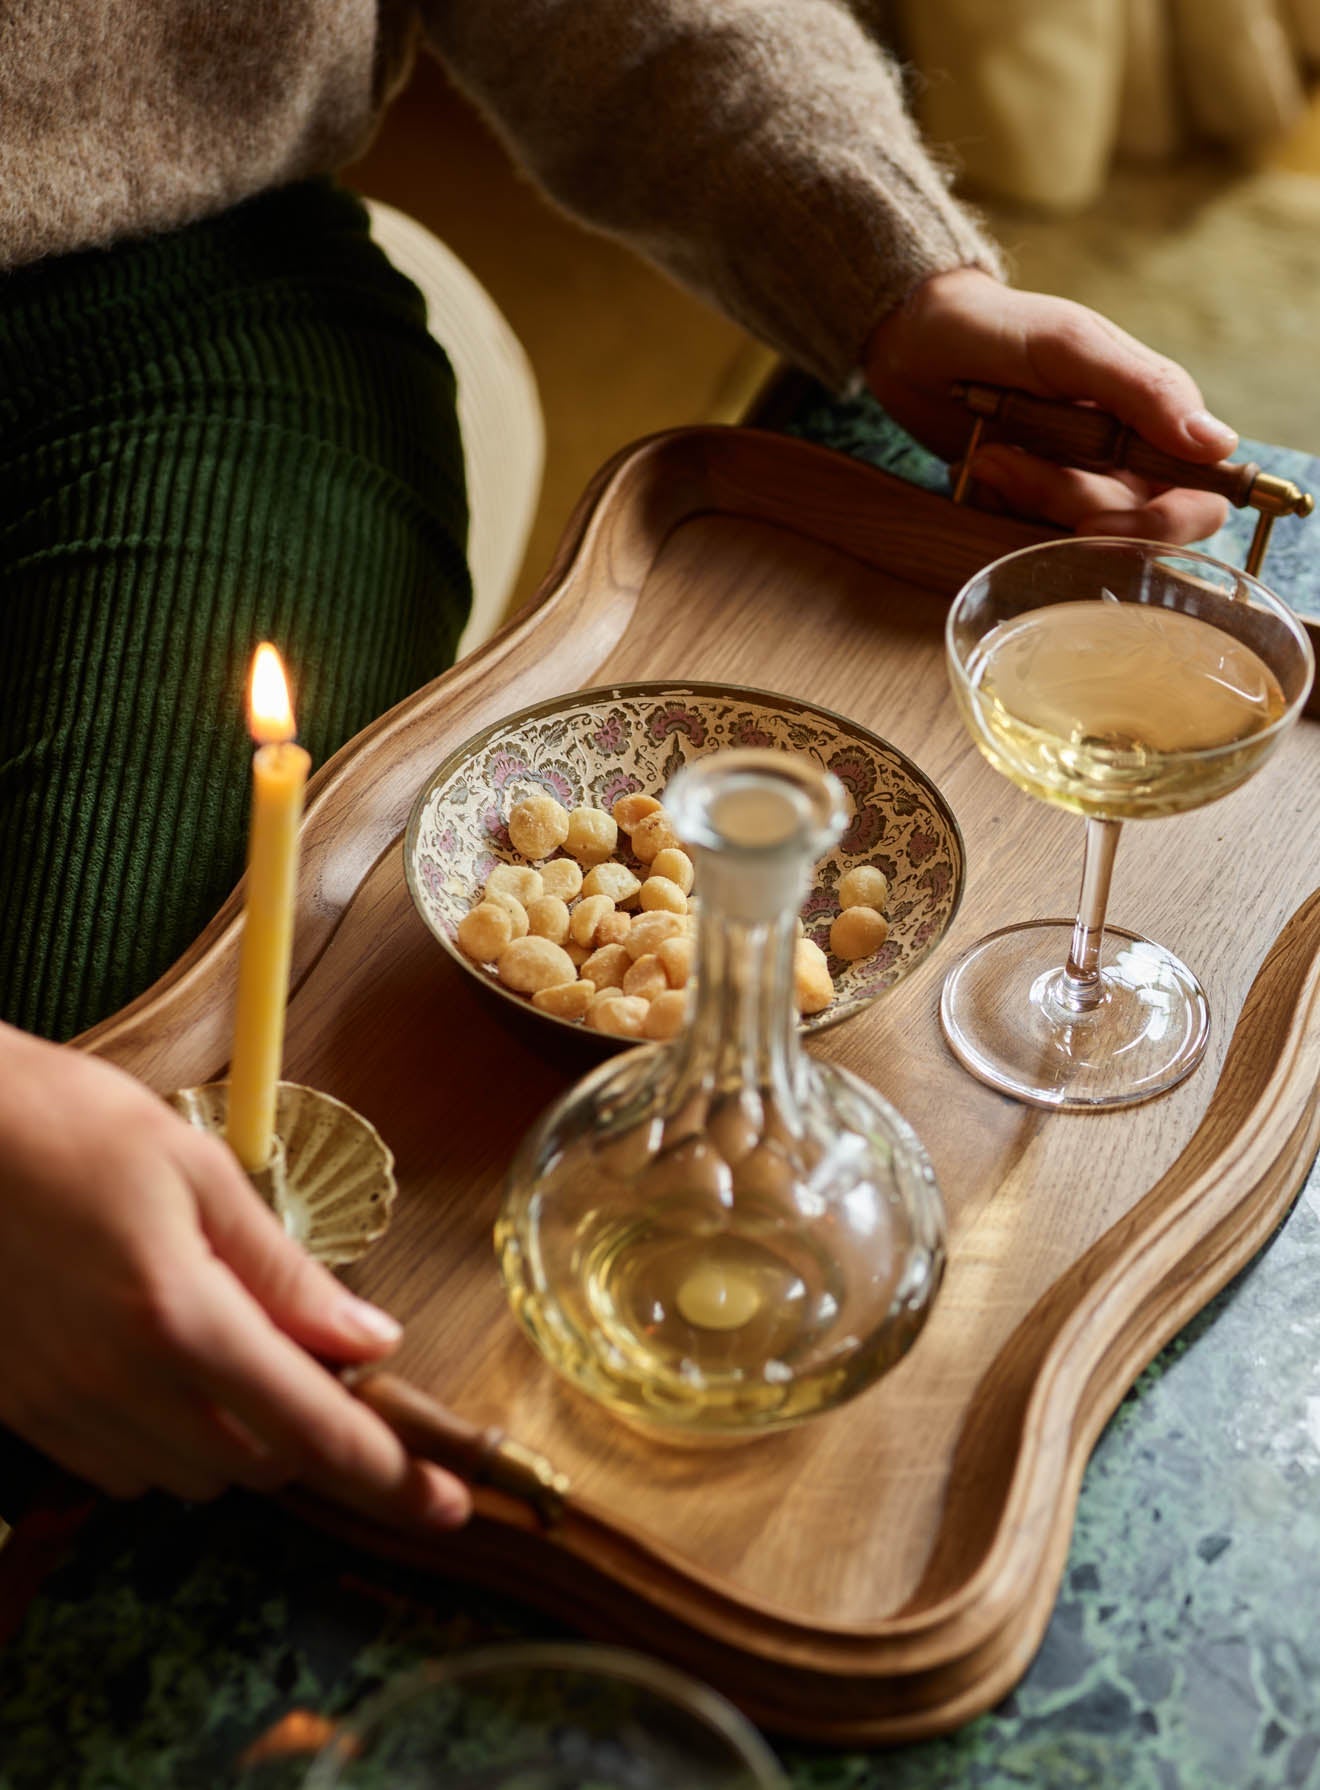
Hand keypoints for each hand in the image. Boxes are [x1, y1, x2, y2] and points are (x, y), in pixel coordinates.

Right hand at [0, 1023, 469, 1529]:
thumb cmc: (67, 1125)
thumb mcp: (197, 1171)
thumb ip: (285, 1271)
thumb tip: (371, 1341)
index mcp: (181, 1317)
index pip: (311, 1428)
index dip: (389, 1474)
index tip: (447, 1503)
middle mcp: (118, 1382)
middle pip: (256, 1464)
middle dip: (306, 1429)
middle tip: (316, 1358)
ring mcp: (59, 1406)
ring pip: (186, 1476)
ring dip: (235, 1436)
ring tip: (231, 1346)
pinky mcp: (16, 1408)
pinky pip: (115, 1467)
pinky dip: (163, 1437)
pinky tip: (162, 1367)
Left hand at [863, 267, 1237, 543]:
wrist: (917, 341)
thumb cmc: (1001, 328)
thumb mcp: (1071, 348)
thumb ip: (1144, 392)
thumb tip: (1218, 445)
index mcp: (1156, 419)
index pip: (1198, 499)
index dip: (1161, 524)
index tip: (1096, 519)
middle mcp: (1125, 461)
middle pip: (1128, 525)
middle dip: (1065, 503)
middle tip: (1009, 462)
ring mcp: (1075, 485)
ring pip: (1073, 531)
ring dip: (1022, 494)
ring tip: (986, 451)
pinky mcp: (1028, 504)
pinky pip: (1027, 534)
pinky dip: (999, 505)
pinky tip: (976, 465)